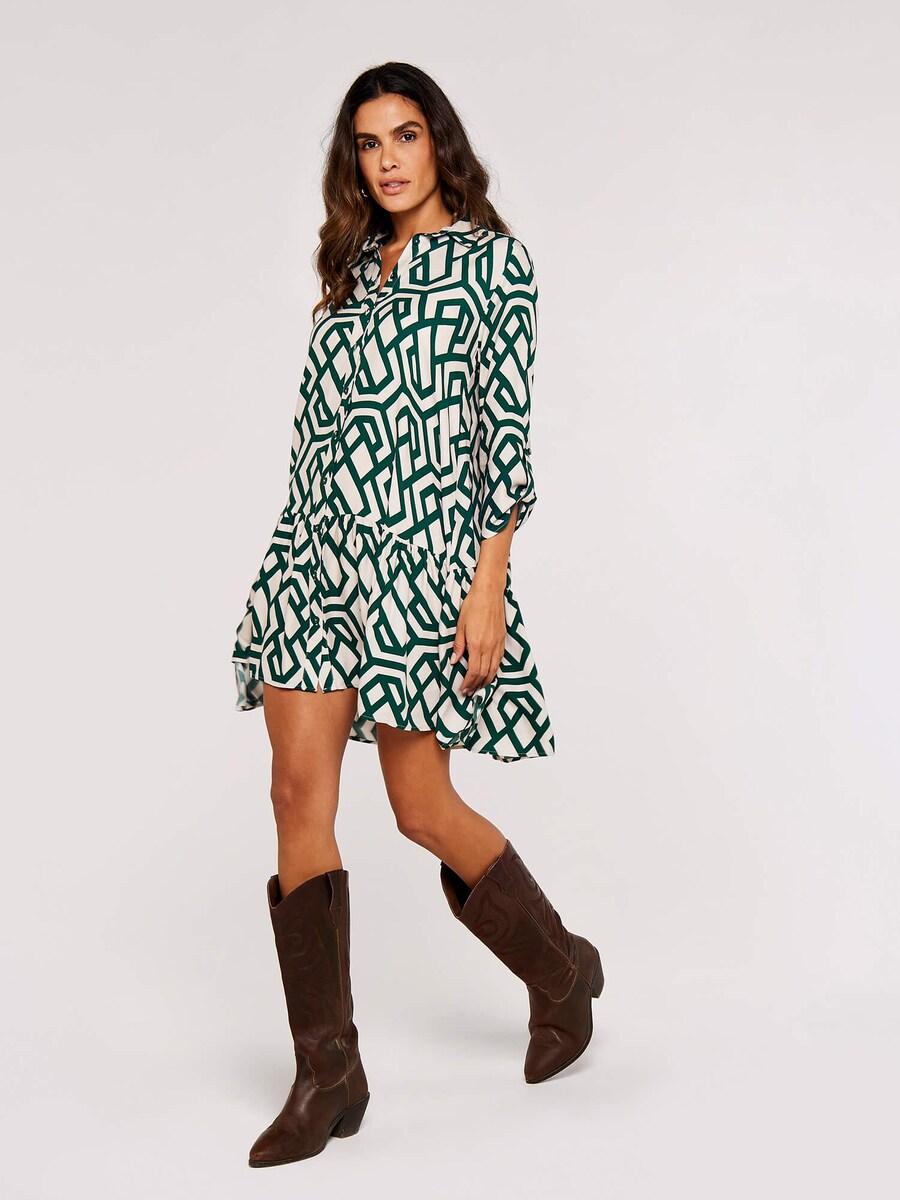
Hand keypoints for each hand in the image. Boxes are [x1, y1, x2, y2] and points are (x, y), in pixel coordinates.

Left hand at [450, 578, 505, 695]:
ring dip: (486, 680)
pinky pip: (499, 660)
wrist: (489, 593)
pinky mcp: (502, 639)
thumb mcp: (460, 626)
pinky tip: (490, 673)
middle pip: (484, 674)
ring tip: (479, 687)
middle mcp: (489, 647)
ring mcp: (497, 644)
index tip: (463, 689)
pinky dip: (494, 670)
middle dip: (476, 685)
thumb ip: (458, 646)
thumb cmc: (473, 605)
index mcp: (477, 645)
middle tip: (469, 692)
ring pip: (494, 669)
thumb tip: (454, 661)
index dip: (468, 683)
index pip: (473, 672)